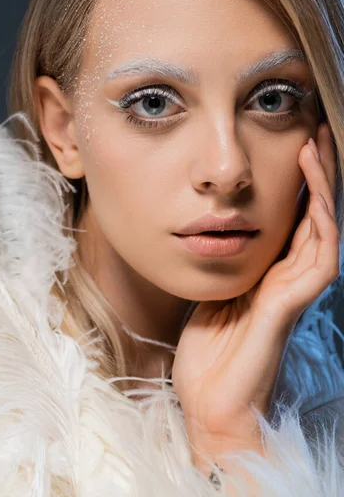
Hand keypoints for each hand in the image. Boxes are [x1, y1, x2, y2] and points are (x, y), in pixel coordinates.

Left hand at [172, 123, 338, 460]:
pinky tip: (317, 197)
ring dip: (323, 186)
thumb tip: (218, 228)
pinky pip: (320, 258)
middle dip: (319, 172)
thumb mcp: (212, 290)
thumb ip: (227, 261)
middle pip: (316, 214)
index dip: (300, 181)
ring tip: (316, 146)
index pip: (295, 216)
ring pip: (324, 228)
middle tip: (318, 129)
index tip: (296, 141)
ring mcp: (295, 291)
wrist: (210, 403)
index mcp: (271, 271)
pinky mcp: (293, 306)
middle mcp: (289, 276)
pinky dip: (322, 223)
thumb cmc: (209, 352)